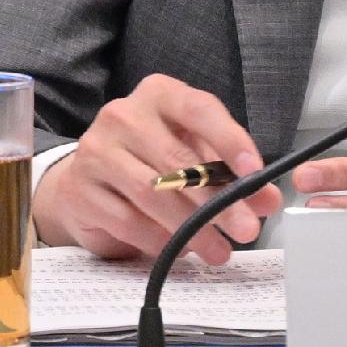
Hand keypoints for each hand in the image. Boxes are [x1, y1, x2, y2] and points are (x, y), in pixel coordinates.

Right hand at [36, 74, 277, 268]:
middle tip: (248, 230)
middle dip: (219, 200)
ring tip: (220, 251)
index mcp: (158, 95)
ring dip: (192, 227)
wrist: (88, 177)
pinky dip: (160, 240)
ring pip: (152, 193)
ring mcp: (96, 150)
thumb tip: (266, 200)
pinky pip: (129, 220)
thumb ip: (233, 174)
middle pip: (177, 160)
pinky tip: (179, 249)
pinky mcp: (80, 189)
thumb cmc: (152, 160)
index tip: (255, 173)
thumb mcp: (196, 156)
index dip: (229, 140)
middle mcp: (122, 115)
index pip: (197, 109)